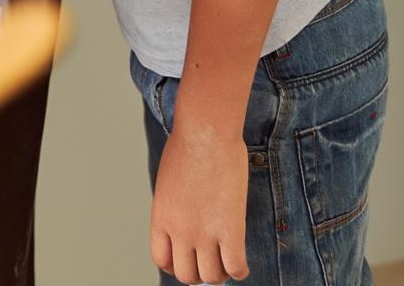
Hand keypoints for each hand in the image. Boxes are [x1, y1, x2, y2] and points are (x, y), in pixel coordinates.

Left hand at [150, 124, 250, 282]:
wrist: (205, 132)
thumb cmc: (188, 145)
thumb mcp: (169, 179)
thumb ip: (174, 204)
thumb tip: (185, 214)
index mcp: (161, 217)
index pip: (162, 260)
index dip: (176, 266)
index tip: (188, 261)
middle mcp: (179, 230)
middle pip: (186, 275)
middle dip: (199, 273)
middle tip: (211, 263)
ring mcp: (204, 232)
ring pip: (211, 276)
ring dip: (220, 274)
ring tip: (227, 263)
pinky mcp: (230, 229)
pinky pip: (235, 267)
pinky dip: (240, 271)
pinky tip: (242, 263)